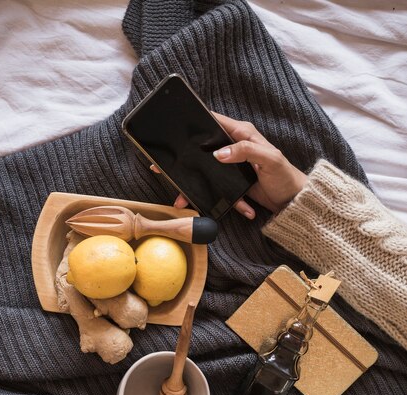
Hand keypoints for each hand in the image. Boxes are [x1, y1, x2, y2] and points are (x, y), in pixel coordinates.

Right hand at [151, 112, 306, 218]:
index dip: (195, 124)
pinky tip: (241, 210)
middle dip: (186, 161)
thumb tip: (219, 153)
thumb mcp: (268, 159)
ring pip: (208, 174)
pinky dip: (229, 203)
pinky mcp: (235, 184)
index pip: (214, 122)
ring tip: (182, 198)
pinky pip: (223, 192)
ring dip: (197, 188)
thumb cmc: (285, 176)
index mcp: (242, 134)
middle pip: (204, 150)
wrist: (294, 201)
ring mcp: (234, 167)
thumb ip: (245, 151)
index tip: (176, 132)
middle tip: (164, 167)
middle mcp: (235, 148)